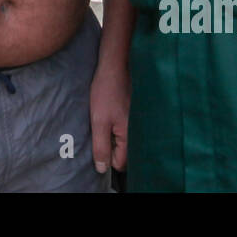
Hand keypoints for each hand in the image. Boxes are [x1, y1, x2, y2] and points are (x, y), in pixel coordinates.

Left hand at [89, 59, 129, 176]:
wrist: (115, 67)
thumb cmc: (106, 92)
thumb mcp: (98, 121)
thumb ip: (101, 146)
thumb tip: (102, 168)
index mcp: (131, 136)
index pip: (120, 163)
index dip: (107, 158)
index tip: (98, 144)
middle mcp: (138, 132)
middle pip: (123, 153)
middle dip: (110, 147)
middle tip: (100, 131)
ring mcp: (137, 123)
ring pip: (123, 141)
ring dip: (112, 136)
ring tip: (104, 121)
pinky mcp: (134, 115)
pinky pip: (125, 129)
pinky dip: (116, 126)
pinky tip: (109, 114)